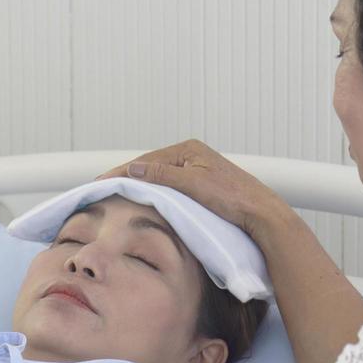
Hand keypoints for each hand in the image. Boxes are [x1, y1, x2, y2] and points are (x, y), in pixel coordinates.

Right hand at [98, 140, 292, 243]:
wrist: (261, 213)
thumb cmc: (233, 197)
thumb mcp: (193, 185)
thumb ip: (162, 176)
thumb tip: (133, 169)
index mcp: (189, 149)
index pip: (146, 160)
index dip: (122, 172)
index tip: (101, 182)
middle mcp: (192, 156)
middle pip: (151, 166)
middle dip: (127, 177)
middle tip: (101, 188)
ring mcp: (197, 170)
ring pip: (159, 177)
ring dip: (139, 185)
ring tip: (117, 194)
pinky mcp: (202, 184)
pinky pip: (170, 185)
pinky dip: (154, 191)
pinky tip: (145, 199)